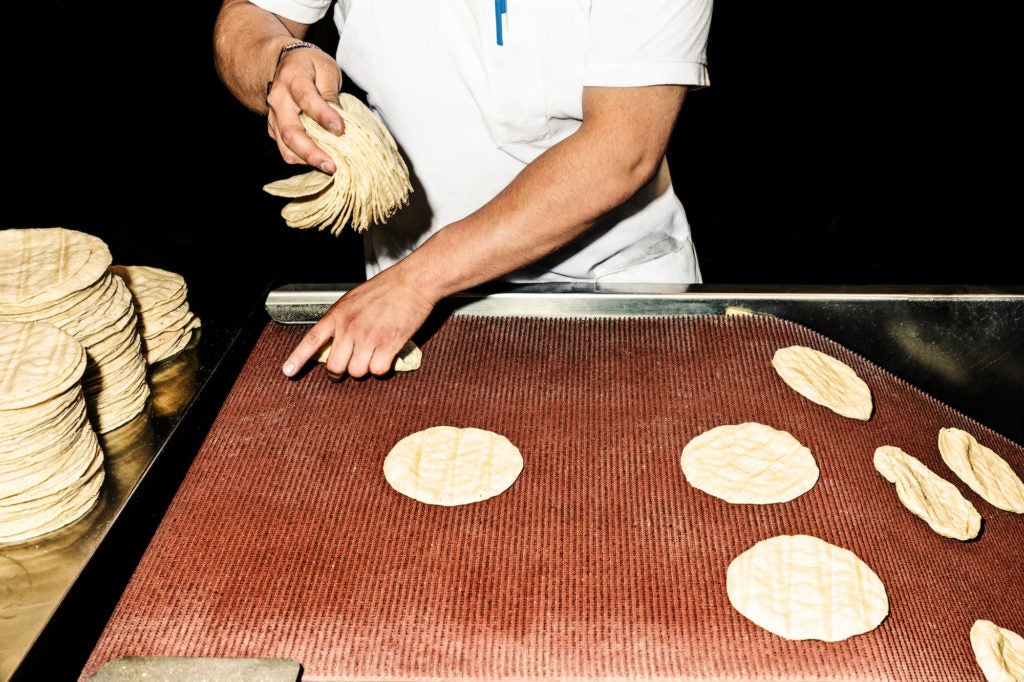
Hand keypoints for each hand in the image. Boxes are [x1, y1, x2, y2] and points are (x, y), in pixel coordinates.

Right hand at [265, 46, 344, 173]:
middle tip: (331, 165)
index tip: (340, 130)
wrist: (283, 65)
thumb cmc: (308, 65)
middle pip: (291, 132)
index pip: (307, 100)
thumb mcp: (325, 67)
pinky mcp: (275, 130)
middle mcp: (279, 100)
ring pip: (285, 147)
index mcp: (293, 79)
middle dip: (311, 152)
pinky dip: (303, 159)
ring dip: (307, 161)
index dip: (323, 116)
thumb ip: (330, 91)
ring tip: (328, 167)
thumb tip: (337, 115)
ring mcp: (274, 118)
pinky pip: (286, 150)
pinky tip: (320, 160)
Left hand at [282, 268, 435, 379]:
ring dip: (366, 368)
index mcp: (339, 314)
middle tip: (349, 367)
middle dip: (341, 371)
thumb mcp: (355, 298)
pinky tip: (387, 355)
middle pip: (335, 366)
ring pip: (357, 372)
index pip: (312, 340)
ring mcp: (369, 337)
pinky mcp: (388, 344)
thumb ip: (343, 319)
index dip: (298, 358)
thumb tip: (338, 341)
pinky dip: (383, 368)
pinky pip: (378, 370)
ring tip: (375, 354)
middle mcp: (350, 327)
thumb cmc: (388, 287)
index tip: (288, 371)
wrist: (414, 281)